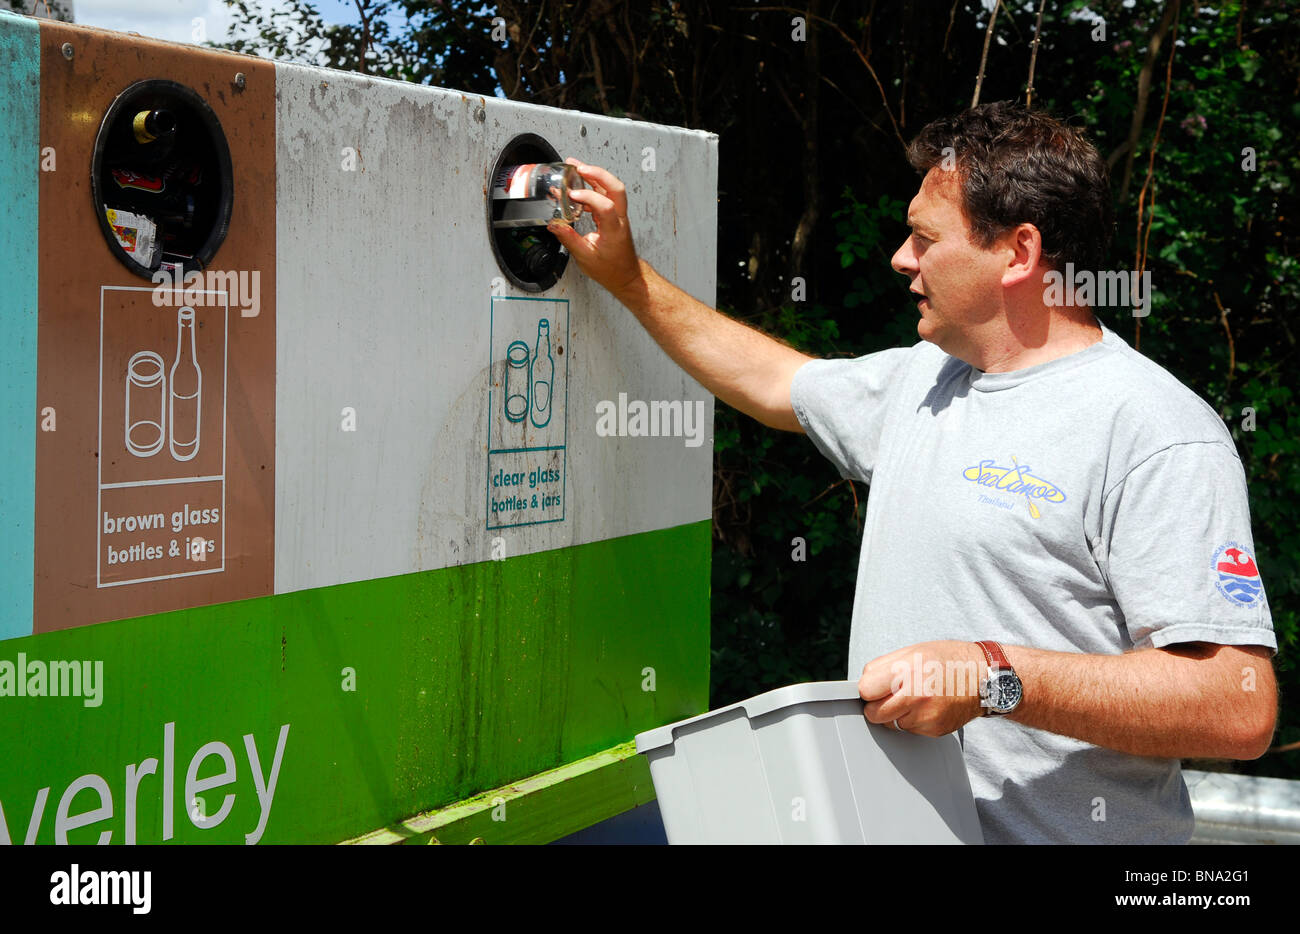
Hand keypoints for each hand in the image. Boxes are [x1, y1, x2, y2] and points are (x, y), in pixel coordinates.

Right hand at [547, 159, 642, 298]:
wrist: (625, 275)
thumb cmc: (611, 270)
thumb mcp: (585, 258)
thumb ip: (569, 239)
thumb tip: (554, 225)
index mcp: (614, 231)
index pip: (605, 206)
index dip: (588, 197)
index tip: (572, 195)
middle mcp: (619, 220)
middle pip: (616, 188)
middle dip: (597, 174)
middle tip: (579, 167)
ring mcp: (618, 216)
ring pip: (612, 188)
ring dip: (595, 176)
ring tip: (576, 168)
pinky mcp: (614, 215)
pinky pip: (606, 195)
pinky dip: (593, 187)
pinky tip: (579, 188)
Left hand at [858, 641, 987, 736]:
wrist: (984, 677)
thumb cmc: (948, 660)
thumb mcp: (913, 651)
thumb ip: (884, 667)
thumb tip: (863, 684)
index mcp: (908, 670)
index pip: (865, 690)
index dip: (867, 689)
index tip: (873, 687)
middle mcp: (917, 694)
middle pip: (873, 713)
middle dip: (876, 706)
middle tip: (887, 697)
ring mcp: (926, 715)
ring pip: (891, 723)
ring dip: (895, 714)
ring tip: (912, 698)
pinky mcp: (935, 729)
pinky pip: (909, 729)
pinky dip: (912, 721)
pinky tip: (926, 707)